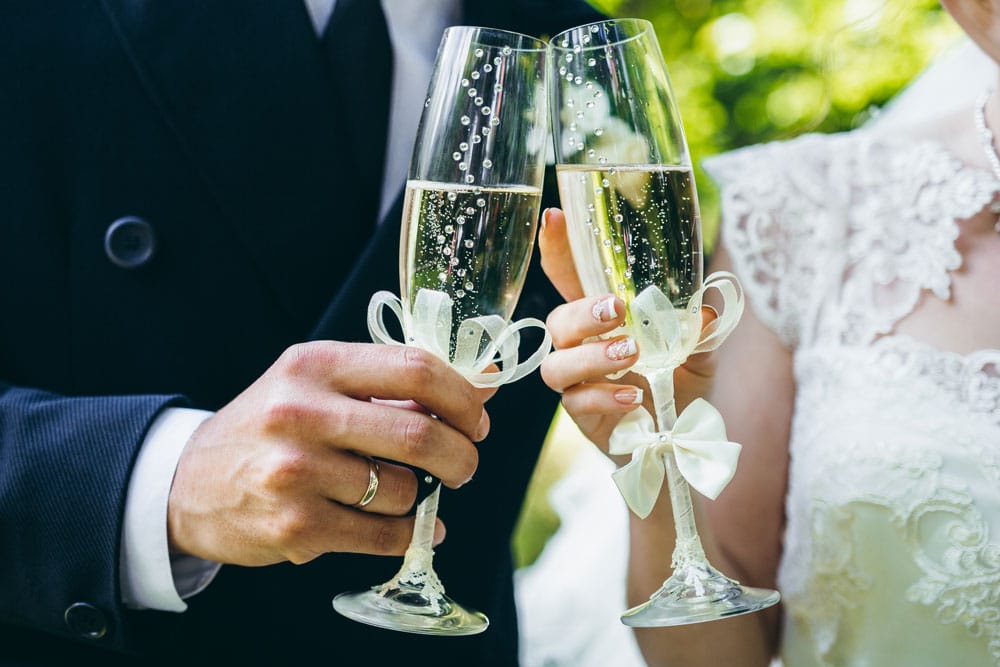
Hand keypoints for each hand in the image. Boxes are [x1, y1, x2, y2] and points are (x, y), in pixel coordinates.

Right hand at [167, 341, 490, 565]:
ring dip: (423, 497)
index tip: (477, 419)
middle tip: (465, 465)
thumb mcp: (320, 385)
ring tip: (411, 493)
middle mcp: (302, 413)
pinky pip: (383, 535)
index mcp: (316, 365)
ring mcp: (295, 472)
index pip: (415, 368)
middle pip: (419, 434)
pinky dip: (410, 534)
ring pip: (403, 490)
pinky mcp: (295, 526)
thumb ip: (395, 386)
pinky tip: (411, 528)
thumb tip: (485, 384)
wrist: (189, 482)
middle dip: (461, 456)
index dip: (463, 397)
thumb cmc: (271, 426)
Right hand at [538, 208, 716, 451]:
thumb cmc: (682, 387)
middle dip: (583, 312)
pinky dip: (605, 395)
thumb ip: (698, 333)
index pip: (571, 278)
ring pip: (558, 362)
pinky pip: (577, 400)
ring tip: (632, 354)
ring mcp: (578, 380)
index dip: (557, 249)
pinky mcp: (581, 413)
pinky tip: (634, 396)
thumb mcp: (700, 355)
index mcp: (606, 319)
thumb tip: (704, 311)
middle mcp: (584, 346)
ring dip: (593, 355)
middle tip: (618, 310)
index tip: (555, 218)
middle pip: (558, 320)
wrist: (683, 441)